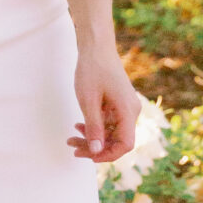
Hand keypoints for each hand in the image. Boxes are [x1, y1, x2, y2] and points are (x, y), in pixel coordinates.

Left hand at [68, 42, 142, 165]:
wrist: (96, 46)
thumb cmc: (92, 69)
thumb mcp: (88, 101)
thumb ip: (93, 127)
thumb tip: (96, 152)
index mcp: (128, 110)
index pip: (125, 144)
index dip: (108, 155)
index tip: (88, 156)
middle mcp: (131, 111)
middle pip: (117, 140)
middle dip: (95, 147)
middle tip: (72, 148)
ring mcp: (126, 107)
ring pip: (111, 133)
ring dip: (92, 137)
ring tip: (71, 138)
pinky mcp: (119, 104)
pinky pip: (110, 123)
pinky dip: (95, 126)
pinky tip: (79, 125)